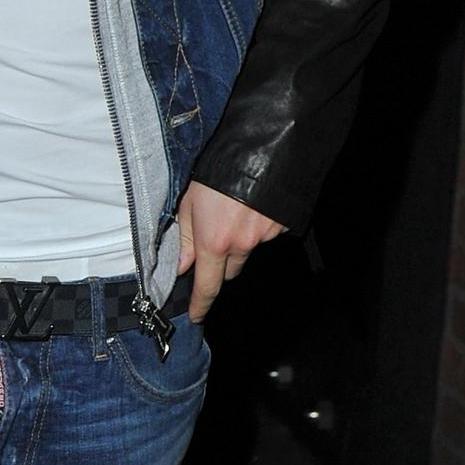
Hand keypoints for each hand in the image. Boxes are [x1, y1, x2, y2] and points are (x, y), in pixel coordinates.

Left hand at [177, 182, 284, 321]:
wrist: (263, 149)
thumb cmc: (221, 170)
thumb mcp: (190, 201)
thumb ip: (185, 238)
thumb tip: (181, 265)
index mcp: (213, 241)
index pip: (207, 285)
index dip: (200, 304)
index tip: (196, 316)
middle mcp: (241, 244)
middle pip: (230, 270)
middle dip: (221, 263)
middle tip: (216, 238)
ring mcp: (264, 236)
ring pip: (248, 250)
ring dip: (241, 239)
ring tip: (236, 209)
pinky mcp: (282, 226)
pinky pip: (267, 234)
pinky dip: (259, 224)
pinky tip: (254, 204)